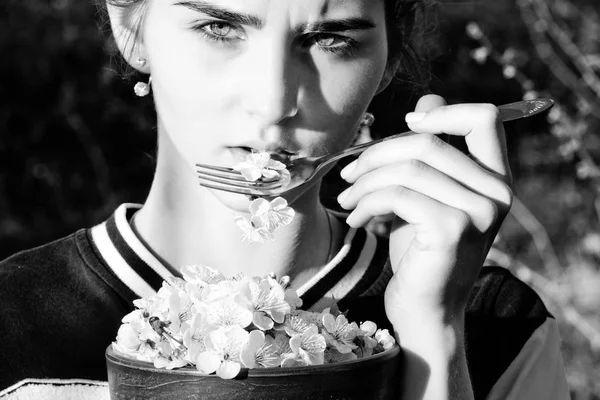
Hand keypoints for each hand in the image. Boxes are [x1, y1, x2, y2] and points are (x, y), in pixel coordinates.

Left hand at [337, 95, 512, 324]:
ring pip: (408, 167)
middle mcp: (497, 193)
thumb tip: (427, 99)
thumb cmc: (421, 251)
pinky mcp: (452, 229)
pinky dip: (366, 201)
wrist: (425, 309)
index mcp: (496, 178)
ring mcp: (478, 212)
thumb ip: (431, 154)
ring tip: (346, 199)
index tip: (407, 122)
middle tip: (349, 174)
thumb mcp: (427, 195)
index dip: (444, 111)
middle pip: (428, 141)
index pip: (485, 118)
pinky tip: (355, 218)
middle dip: (376, 154)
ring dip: (365, 180)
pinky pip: (397, 194)